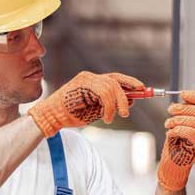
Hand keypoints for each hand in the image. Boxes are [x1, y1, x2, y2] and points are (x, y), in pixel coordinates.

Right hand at [28, 71, 143, 136]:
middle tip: (127, 111)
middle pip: (115, 81)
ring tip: (111, 118)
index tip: (143, 89)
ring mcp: (85, 79)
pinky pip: (103, 93)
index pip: (116, 78)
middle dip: (126, 95)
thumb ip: (111, 104)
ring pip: (111, 87)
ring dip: (115, 105)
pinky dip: (108, 107)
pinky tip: (106, 117)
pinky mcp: (82, 84)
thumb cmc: (72, 115)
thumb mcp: (96, 109)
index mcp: (93, 81)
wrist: (52, 117)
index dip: (130, 82)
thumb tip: (131, 101)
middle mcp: (90, 76)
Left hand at [157, 91, 194, 190]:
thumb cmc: (180, 145)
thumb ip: (189, 112)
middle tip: (171, 110)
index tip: (183, 93)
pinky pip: (185, 131)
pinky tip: (171, 134)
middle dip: (181, 108)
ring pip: (190, 120)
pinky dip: (174, 130)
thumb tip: (184, 98)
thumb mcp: (187, 125)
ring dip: (175, 120)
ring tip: (168, 124)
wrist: (176, 165)